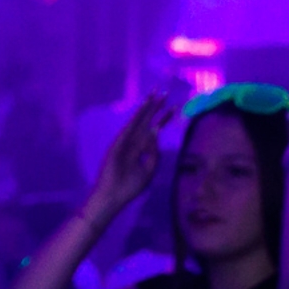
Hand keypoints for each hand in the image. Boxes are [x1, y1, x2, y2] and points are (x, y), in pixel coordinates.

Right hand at [85, 93, 171, 223]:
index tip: (174, 107)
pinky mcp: (119, 143)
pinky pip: (130, 127)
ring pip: (138, 120)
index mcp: (141, 149)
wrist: (114, 196)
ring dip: (146, 106)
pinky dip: (137, 116)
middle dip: (155, 107)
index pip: (154, 130)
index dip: (164, 119)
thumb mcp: (149, 169)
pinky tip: (144, 106)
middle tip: (164, 92)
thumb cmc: (129, 187)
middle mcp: (133, 142)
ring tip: (155, 93)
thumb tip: (157, 132)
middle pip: (146, 121)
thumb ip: (154, 152)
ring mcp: (125, 142)